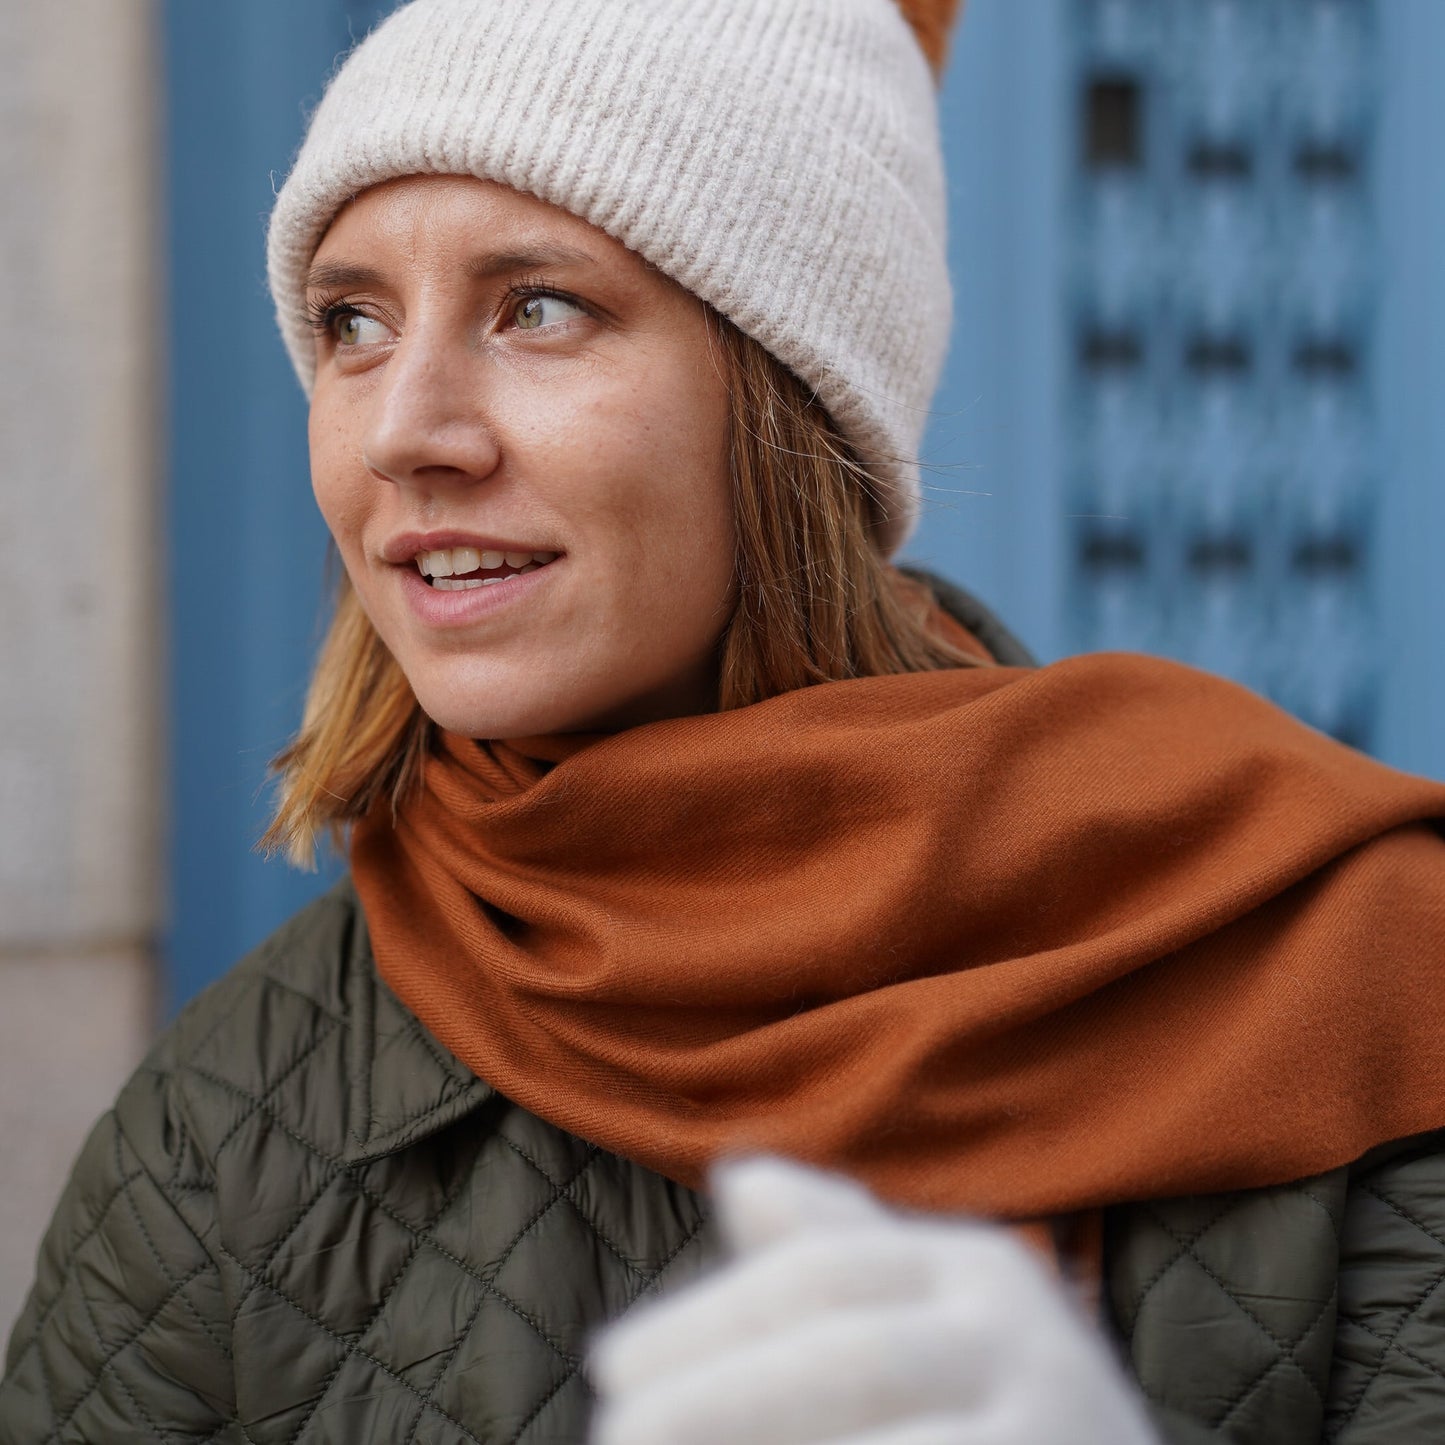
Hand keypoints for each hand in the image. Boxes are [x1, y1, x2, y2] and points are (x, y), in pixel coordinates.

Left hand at [589, 1156, 1158, 1444]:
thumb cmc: (1006, 1408)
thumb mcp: (939, 1313)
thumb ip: (843, 1249)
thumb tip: (737, 1177)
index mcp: (977, 1269)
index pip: (818, 1275)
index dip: (704, 1320)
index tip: (607, 1367)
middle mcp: (1022, 1338)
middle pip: (842, 1357)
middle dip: (717, 1398)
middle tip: (611, 1436)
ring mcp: (1052, 1428)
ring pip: (884, 1443)